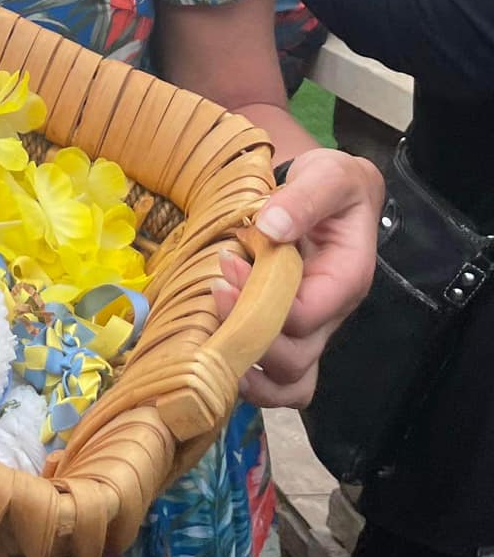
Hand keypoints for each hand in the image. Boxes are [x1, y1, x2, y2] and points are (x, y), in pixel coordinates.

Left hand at [212, 146, 384, 407]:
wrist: (333, 190)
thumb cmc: (334, 182)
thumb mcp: (328, 176)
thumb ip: (304, 199)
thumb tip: (270, 227)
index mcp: (345, 279)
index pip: (305, 315)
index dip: (261, 301)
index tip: (227, 267)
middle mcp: (331, 313)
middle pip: (295, 359)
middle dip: (247, 333)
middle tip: (214, 290)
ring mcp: (312, 328)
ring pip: (290, 381)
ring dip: (248, 370)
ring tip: (212, 341)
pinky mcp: (291, 330)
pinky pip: (281, 379)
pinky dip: (253, 378)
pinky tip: (221, 353)